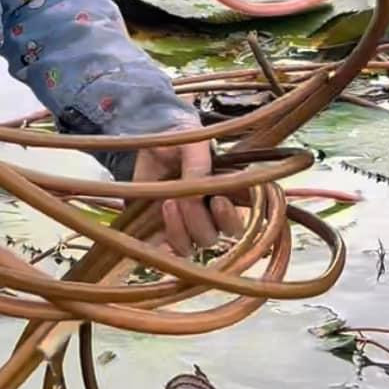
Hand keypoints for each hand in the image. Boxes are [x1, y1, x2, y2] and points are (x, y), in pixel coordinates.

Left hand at [133, 139, 240, 258]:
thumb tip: (198, 197)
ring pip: (190, 247)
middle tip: (185, 199)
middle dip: (198, 221)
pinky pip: (165, 252)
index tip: (217, 200)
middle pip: (212, 238)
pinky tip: (157, 224)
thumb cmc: (181, 138)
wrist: (151, 136)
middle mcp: (208, 216)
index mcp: (226, 197)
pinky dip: (161, 247)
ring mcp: (184, 226)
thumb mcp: (194, 145)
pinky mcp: (160, 231)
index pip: (237, 223)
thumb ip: (200, 167)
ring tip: (168, 203)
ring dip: (179, 230)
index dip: (230, 219)